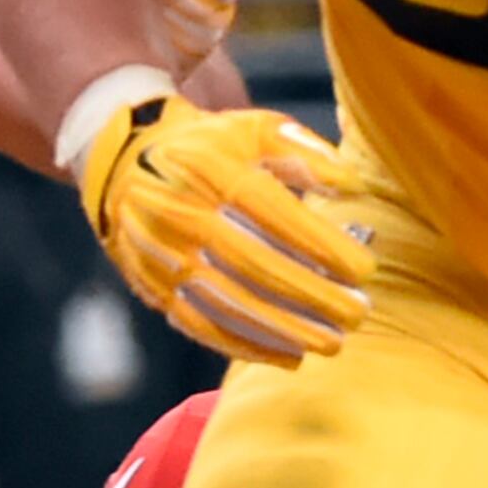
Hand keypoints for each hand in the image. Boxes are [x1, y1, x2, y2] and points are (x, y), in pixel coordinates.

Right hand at [80, 93, 368, 366]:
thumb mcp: (253, 131)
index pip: (274, 214)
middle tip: (357, 314)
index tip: (364, 269)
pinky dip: (248, 346)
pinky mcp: (154, 291)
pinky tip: (290, 356)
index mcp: (210, 172)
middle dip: (311, 295)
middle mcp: (182, 216)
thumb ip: (303, 152)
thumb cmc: (208, 148)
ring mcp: (164, 259)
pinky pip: (202, 327)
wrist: (123, 166)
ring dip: (285, 329)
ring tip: (331, 343)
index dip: (322, 244)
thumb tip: (352, 187)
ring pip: (229, 303)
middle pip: (255, 265)